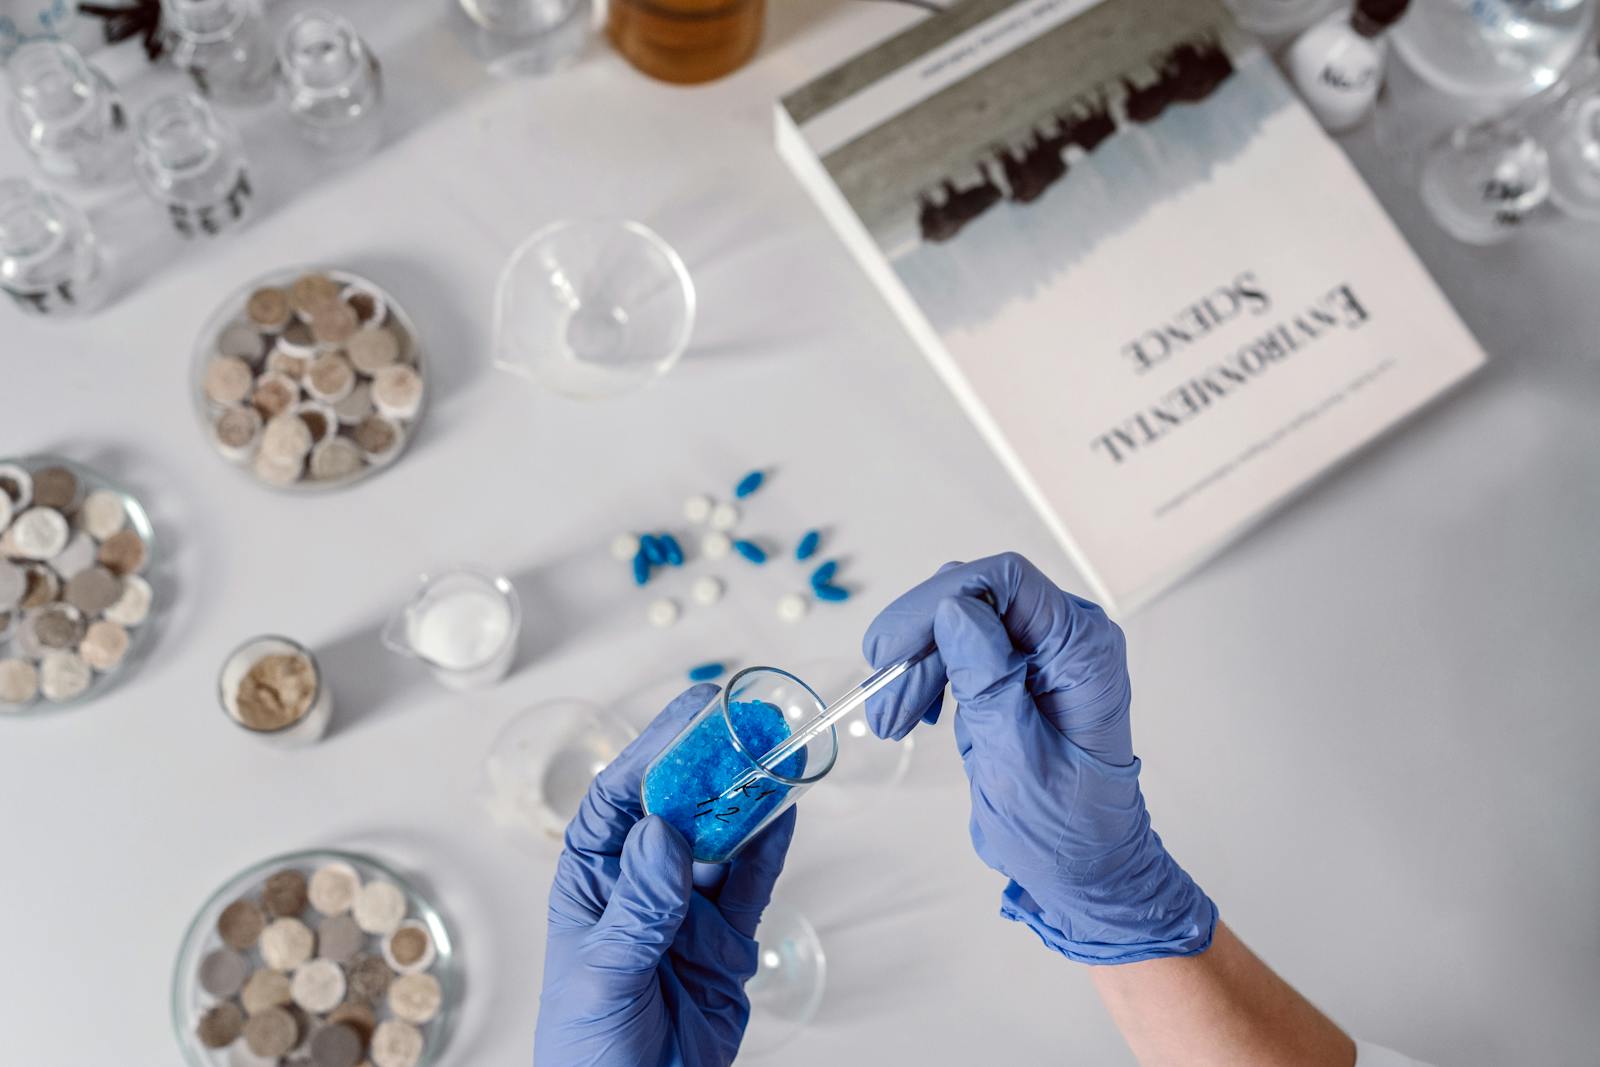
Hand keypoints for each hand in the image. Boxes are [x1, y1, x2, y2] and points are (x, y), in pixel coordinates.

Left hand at [535, 684, 797, 1065]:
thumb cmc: (587, 1053)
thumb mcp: (603, 977)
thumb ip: (637, 909)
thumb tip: (660, 835)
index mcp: (592, 882)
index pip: (619, 801)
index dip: (653, 753)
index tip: (691, 716)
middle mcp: (639, 886)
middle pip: (677, 809)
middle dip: (711, 767)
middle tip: (749, 725)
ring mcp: (684, 911)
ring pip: (720, 839)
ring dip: (746, 799)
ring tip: (777, 756)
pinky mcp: (725, 942)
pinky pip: (750, 882)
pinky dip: (768, 847)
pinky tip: (783, 811)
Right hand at [863, 552, 1214, 964]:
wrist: (1082, 869)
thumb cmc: (1063, 828)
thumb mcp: (1018, 760)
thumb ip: (988, 680)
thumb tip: (952, 608)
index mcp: (1082, 649)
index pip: (1005, 581)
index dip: (939, 602)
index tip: (892, 651)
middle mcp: (1064, 637)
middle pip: (971, 595)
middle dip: (917, 642)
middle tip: (885, 705)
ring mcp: (1037, 651)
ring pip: (953, 619)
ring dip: (912, 663)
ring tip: (891, 721)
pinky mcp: (1011, 669)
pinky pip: (954, 646)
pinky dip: (923, 673)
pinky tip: (915, 713)